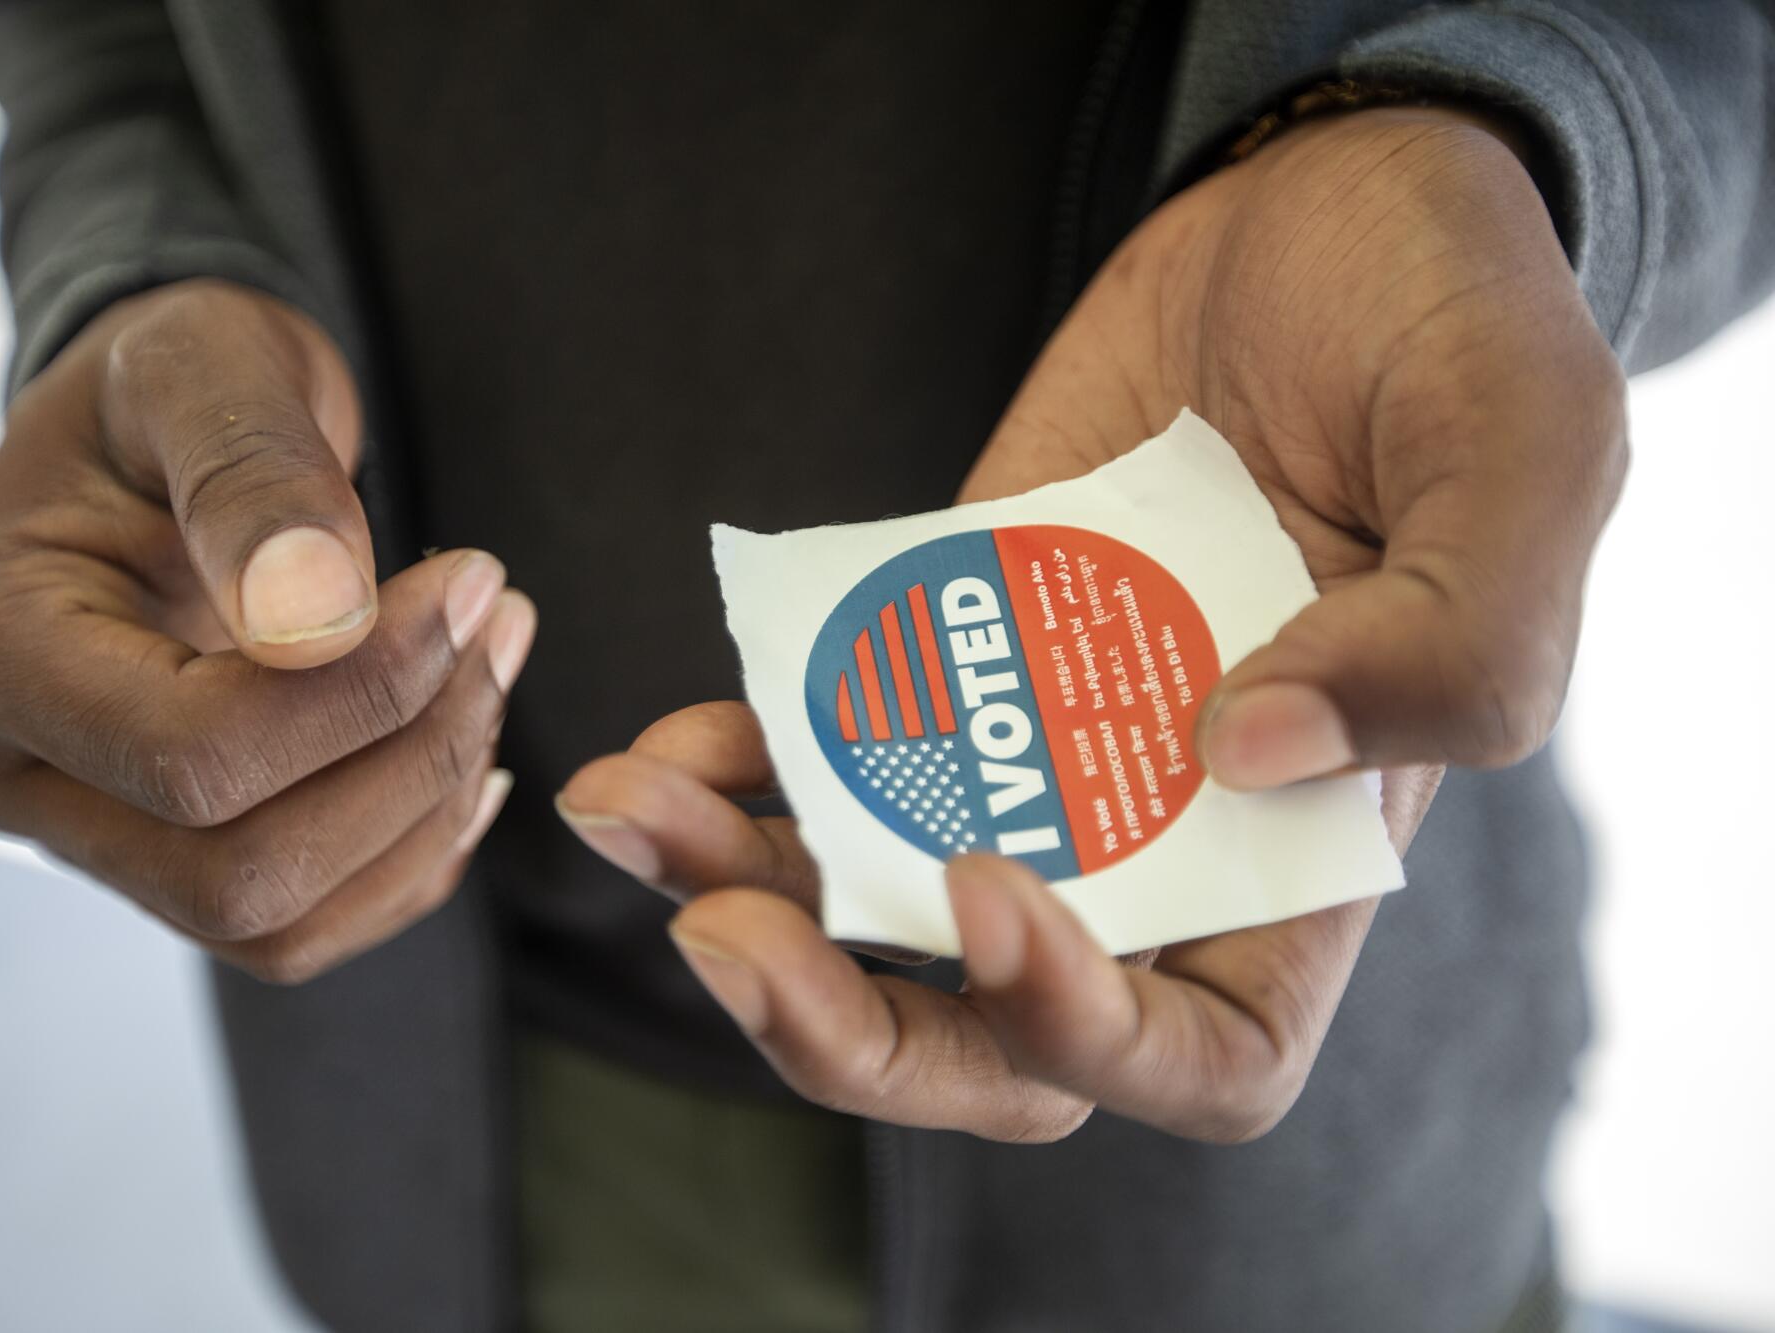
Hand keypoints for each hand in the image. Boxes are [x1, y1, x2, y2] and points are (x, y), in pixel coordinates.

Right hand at [0, 280, 535, 982]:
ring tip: (498, 663)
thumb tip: (315, 621)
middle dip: (410, 761)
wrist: (172, 430)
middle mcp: (6, 770)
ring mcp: (85, 834)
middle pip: (236, 872)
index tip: (475, 578)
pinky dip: (412, 854)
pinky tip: (466, 749)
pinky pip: (302, 928)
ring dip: (427, 808)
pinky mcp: (166, 862)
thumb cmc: (181, 383)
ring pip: (278, 921)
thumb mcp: (213, 364)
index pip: (191, 754)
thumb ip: (254, 476)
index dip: (365, 692)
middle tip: (500, 620)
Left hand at [559, 107, 1624, 1140]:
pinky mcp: (948, 656)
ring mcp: (1035, 754)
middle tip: (722, 939)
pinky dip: (739, 772)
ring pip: (873, 913)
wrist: (1319, 215)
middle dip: (846, 1023)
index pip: (1200, 1061)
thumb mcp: (1523, 457)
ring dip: (736, 894)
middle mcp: (1158, 843)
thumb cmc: (1451, 333)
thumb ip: (1448, 643)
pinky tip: (674, 736)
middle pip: (990, 1041)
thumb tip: (1244, 752)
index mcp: (1312, 863)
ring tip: (625, 806)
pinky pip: (828, 761)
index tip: (985, 888)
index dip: (1078, 1031)